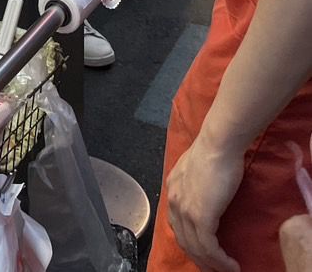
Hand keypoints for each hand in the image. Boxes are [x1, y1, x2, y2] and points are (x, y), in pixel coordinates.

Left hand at [165, 134, 243, 271]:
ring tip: (228, 271)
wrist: (219, 144)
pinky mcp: (200, 216)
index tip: (205, 255)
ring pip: (196, 248)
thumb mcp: (198, 170)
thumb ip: (197, 186)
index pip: (178, 226)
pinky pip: (208, 247)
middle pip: (185, 241)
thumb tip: (206, 197)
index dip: (191, 243)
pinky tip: (231, 265)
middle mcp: (174, 202)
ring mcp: (185, 210)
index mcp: (173, 190)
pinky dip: (220, 260)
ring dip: (213, 264)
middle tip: (215, 270)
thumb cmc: (215, 152)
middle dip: (201, 260)